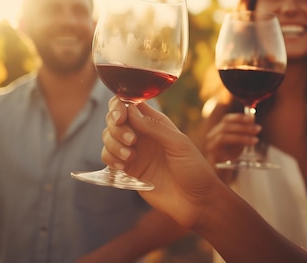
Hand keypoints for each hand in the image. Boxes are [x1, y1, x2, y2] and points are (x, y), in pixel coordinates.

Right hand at [101, 97, 223, 229]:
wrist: (197, 202)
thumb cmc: (195, 170)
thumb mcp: (178, 144)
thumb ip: (154, 127)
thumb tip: (130, 109)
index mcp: (157, 123)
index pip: (131, 104)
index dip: (120, 106)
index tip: (121, 117)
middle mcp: (144, 135)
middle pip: (116, 119)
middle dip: (116, 127)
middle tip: (132, 140)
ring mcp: (135, 152)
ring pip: (109, 137)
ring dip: (113, 144)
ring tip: (130, 157)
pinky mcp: (130, 170)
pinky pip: (109, 157)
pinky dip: (111, 158)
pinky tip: (125, 166)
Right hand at [205, 112, 260, 164]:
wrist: (224, 170)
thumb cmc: (232, 153)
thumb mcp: (241, 139)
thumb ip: (245, 129)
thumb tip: (252, 117)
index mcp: (219, 128)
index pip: (227, 118)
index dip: (240, 117)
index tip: (253, 118)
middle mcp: (213, 132)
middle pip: (226, 123)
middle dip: (244, 125)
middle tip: (258, 129)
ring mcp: (211, 139)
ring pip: (225, 130)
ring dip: (242, 133)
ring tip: (255, 139)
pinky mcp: (212, 147)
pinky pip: (223, 139)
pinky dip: (238, 139)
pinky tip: (249, 143)